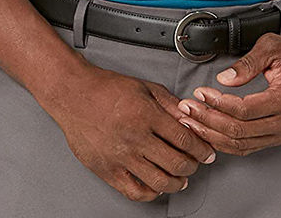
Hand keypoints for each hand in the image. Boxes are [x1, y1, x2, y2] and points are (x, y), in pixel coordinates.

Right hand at [43, 62, 216, 201]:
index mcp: (147, 115)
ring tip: (180, 177)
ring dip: (177, 182)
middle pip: (176, 163)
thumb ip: (170, 104)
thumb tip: (191, 118)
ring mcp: (121, 157)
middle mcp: (135, 138)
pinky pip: (135, 192)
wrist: (74, 95)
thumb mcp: (145, 87)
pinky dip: (151, 193)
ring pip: (159, 181)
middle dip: (192, 166)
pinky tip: (157, 185)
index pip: (185, 139)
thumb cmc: (107, 88)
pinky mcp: (107, 170)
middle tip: (195, 163)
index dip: (201, 149)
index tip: (206, 152)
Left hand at [175, 32, 280, 155]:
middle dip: (208, 121)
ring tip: (191, 122)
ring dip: (213, 134)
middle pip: (239, 131)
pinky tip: (209, 131)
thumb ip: (247, 62)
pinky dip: (225, 141)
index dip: (218, 103)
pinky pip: (247, 146)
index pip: (245, 110)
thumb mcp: (272, 46)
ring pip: (241, 144)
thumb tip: (224, 79)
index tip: (200, 92)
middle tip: (187, 109)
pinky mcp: (277, 136)